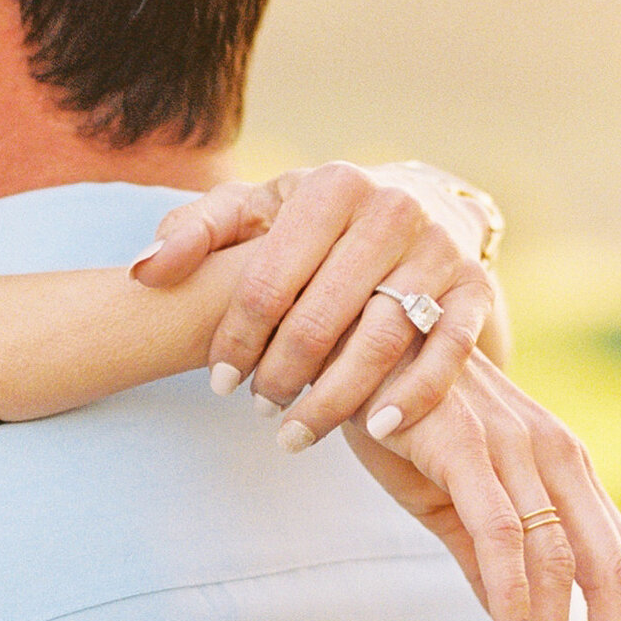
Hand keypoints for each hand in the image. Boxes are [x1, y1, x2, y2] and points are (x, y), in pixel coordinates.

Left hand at [132, 164, 499, 443]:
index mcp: (331, 186)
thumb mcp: (253, 211)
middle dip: (282, 374)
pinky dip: (412, 395)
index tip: (218, 381)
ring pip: (380, 340)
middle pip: (322, 315)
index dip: (236, 337)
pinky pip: (446, 352)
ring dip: (335, 398)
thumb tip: (145, 270)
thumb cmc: (313, 220)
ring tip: (295, 434)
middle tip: (258, 410)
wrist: (416, 207)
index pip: (269, 278)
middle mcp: (392, 209)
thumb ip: (193, 231)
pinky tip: (375, 430)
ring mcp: (440, 249)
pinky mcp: (476, 288)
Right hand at [350, 355, 620, 620]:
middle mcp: (557, 460)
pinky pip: (500, 534)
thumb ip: (491, 563)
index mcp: (567, 474)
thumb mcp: (458, 500)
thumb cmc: (407, 417)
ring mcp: (515, 450)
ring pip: (559, 565)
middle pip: (614, 573)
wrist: (357, 332)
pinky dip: (513, 594)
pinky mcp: (464, 447)